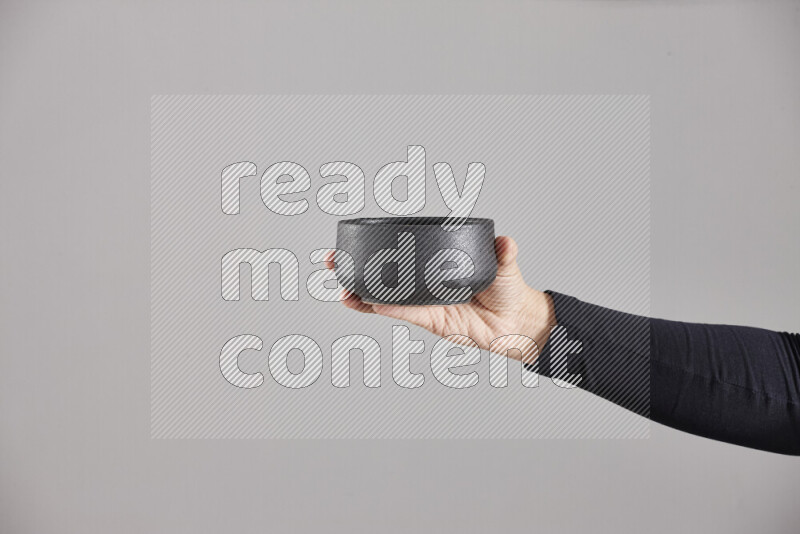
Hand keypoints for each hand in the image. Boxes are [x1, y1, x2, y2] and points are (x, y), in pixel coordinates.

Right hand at [328, 236, 555, 360]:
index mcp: (436, 266)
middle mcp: (426, 284)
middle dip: (356, 270)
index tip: (354, 240)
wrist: (517, 322)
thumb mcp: (504, 265)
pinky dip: (389, 309)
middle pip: (384, 276)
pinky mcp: (432, 321)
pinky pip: (406, 314)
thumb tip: (506, 241)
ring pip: (387, 298)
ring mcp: (426, 303)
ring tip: (343, 289)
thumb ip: (503, 253)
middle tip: (334, 262)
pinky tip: (370, 303)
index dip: (378, 249)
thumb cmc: (508, 290)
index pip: (403, 254)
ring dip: (363, 295)